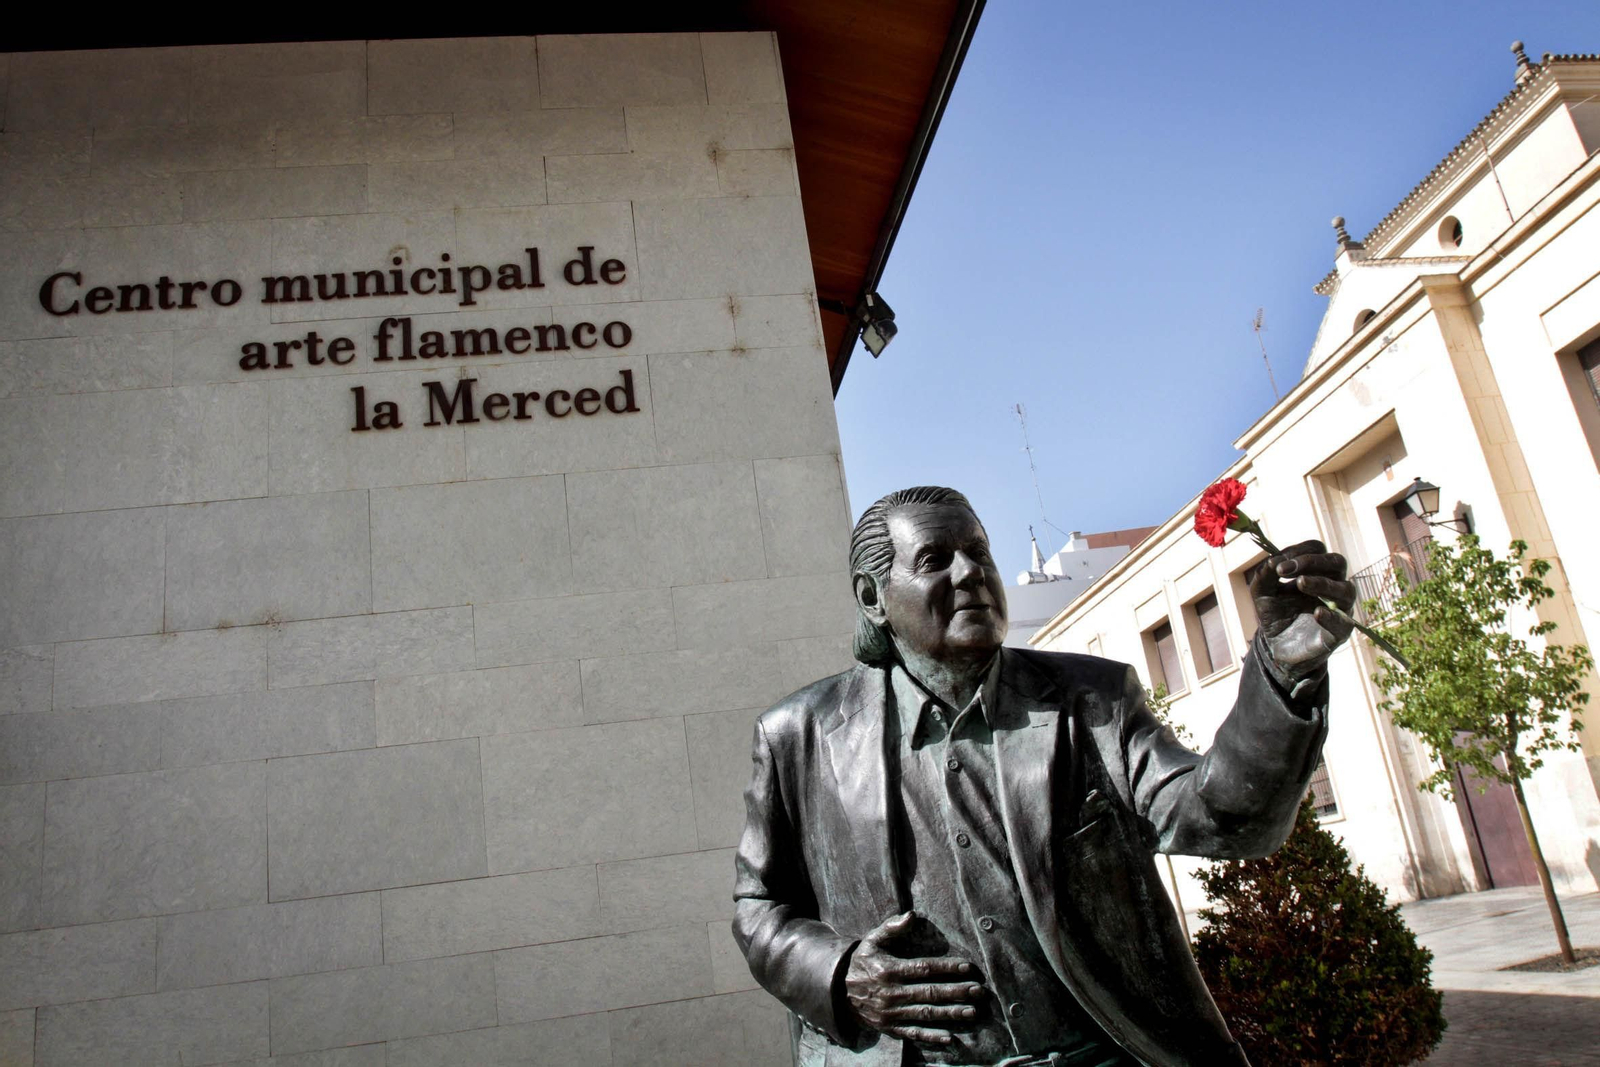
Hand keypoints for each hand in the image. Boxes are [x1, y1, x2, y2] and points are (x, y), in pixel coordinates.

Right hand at [843, 911, 986, 1044]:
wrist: (838, 990)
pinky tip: (950, 1038)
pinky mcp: (890, 1028)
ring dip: (951, 1014)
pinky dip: (931, 1037)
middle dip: (956, 992)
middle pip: (929, 993)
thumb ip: (892, 927)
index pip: (923, 969)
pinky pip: (913, 1033)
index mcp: (888, 970)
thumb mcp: (871, 940)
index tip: (968, 968)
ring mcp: (890, 1013)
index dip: (947, 968)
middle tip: (979, 991)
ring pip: (925, 1014)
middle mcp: (890, 993)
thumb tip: (912, 915)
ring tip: (972, 1012)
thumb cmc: (861, 961)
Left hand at [1253, 540, 1355, 676]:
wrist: (1276, 649)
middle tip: (1286, 570)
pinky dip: (1332, 616)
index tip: (1279, 565)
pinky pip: (1344, 623)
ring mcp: (1339, 609)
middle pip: (1337, 562)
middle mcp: (1332, 586)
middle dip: (1313, 562)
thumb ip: (1264, 576)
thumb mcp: (1262, 593)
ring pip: (1346, 590)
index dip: (1300, 552)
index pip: (1318, 550)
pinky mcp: (1339, 633)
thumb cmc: (1275, 615)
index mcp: (1316, 572)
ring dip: (1322, 583)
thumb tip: (1272, 561)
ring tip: (1300, 583)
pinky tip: (1317, 613)